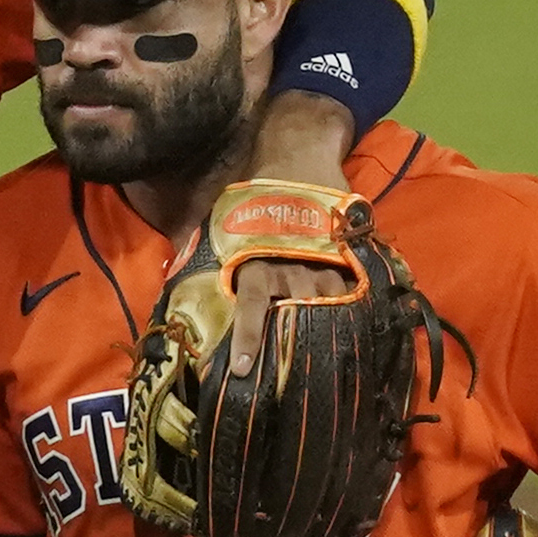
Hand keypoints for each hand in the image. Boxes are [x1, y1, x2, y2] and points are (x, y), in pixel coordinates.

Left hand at [217, 94, 363, 370]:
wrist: (295, 155)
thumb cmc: (253, 193)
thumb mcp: (223, 221)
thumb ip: (201, 249)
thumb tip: (172, 275)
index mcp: (259, 262)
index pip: (253, 306)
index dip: (248, 338)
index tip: (242, 369)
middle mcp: (292, 265)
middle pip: (298, 313)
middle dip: (296, 344)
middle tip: (295, 381)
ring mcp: (322, 259)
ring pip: (330, 303)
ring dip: (330, 329)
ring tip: (332, 363)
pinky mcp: (344, 251)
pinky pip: (354, 283)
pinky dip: (358, 302)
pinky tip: (365, 326)